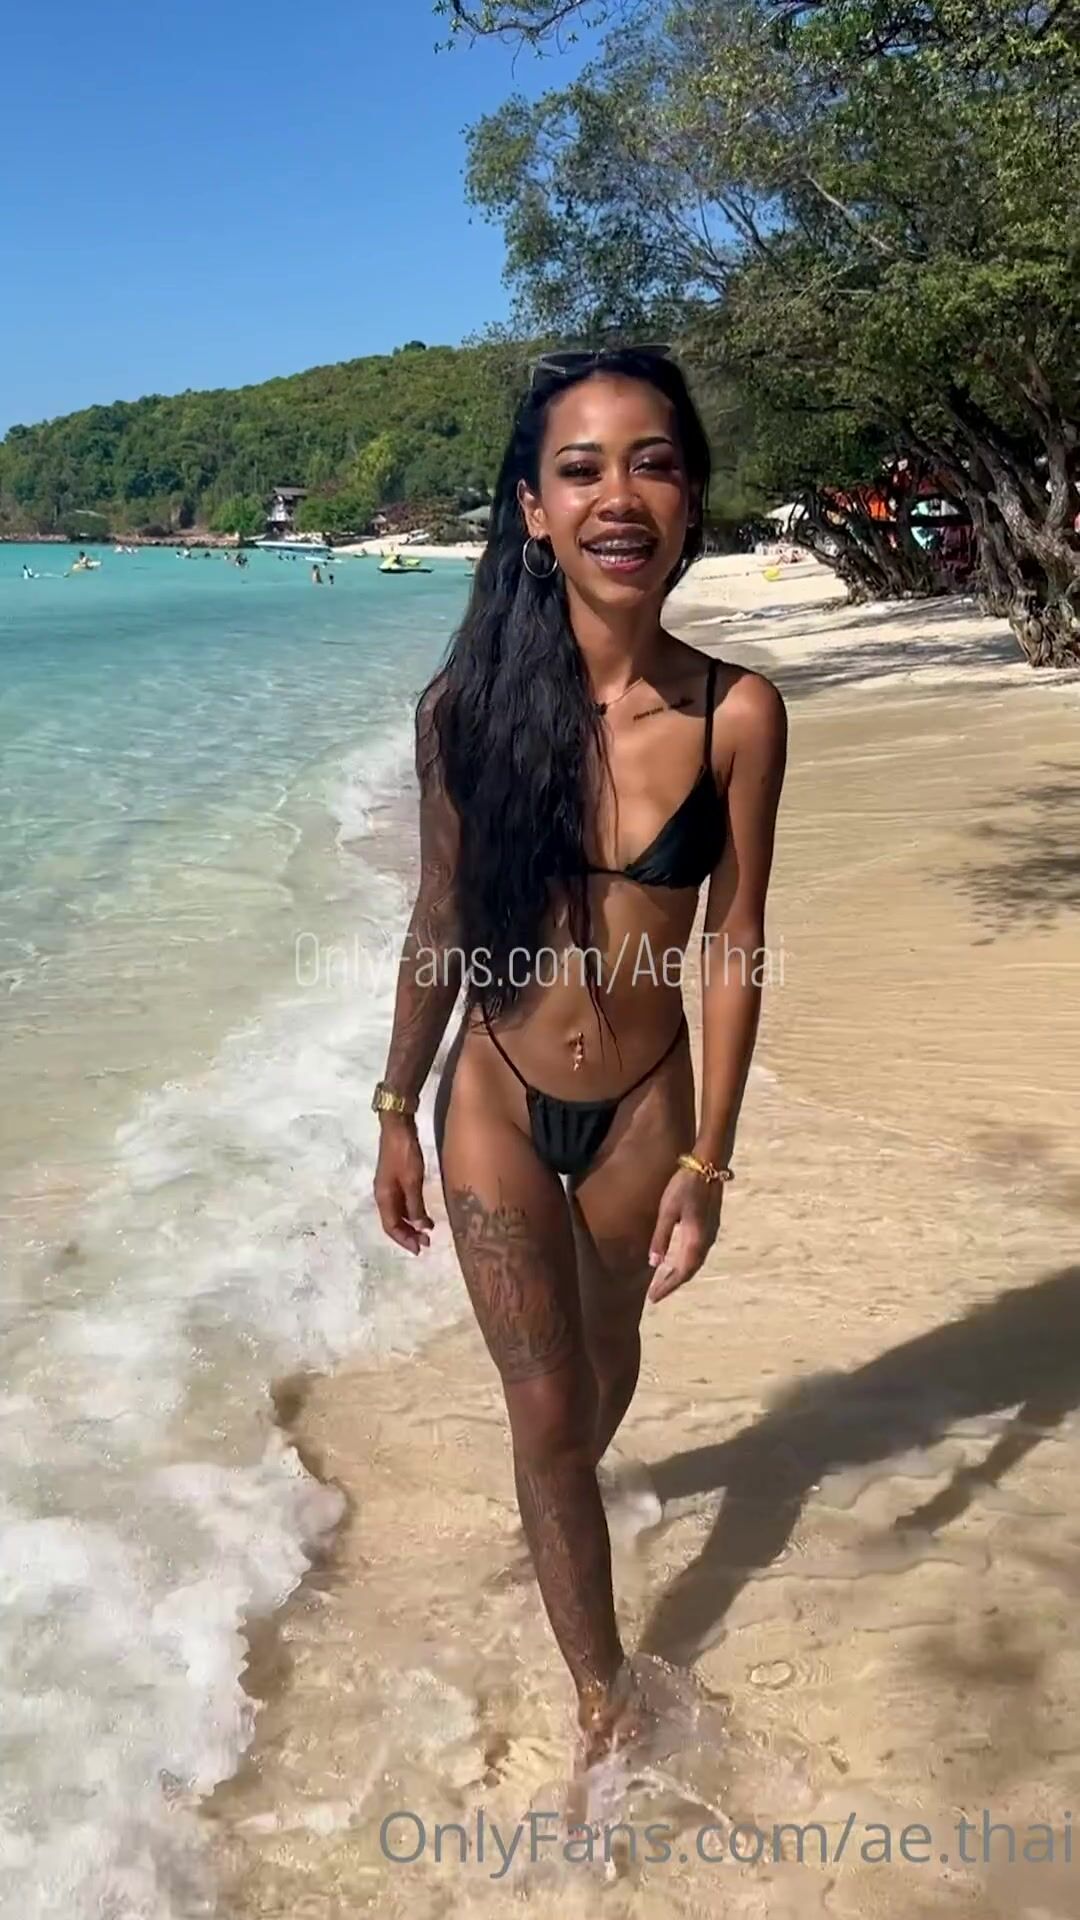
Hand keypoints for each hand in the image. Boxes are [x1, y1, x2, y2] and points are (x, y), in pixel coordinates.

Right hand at [373, 1115, 433, 1254]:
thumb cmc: (404, 1153)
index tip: (420, 1249)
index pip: (391, 1226)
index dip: (404, 1240)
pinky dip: (411, 1211)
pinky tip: (422, 1214)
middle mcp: (383, 1194)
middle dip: (408, 1234)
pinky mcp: (396, 1178)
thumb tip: (420, 1227)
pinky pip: (401, 1203)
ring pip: (398, 1213)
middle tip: (426, 1243)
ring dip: (410, 1224)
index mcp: (383, 1197)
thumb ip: (415, 1204)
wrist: (397, 1127)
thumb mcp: (412, 1180)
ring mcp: (388, 1186)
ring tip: (426, 1232)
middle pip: (393, 1222)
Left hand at [646, 1167, 722, 1303]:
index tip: (654, 1298)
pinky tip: (675, 1263)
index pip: (682, 1272)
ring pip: (694, 1263)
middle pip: (689, 1270)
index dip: (668, 1286)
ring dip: (679, 1275)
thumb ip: (661, 1237)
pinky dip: (685, 1264)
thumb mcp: (667, 1211)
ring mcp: (710, 1234)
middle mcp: (706, 1241)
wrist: (707, 1165)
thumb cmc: (684, 1186)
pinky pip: (696, 1253)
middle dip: (672, 1284)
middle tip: (655, 1295)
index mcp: (695, 1239)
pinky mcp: (708, 1227)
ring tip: (663, 1283)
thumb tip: (654, 1263)